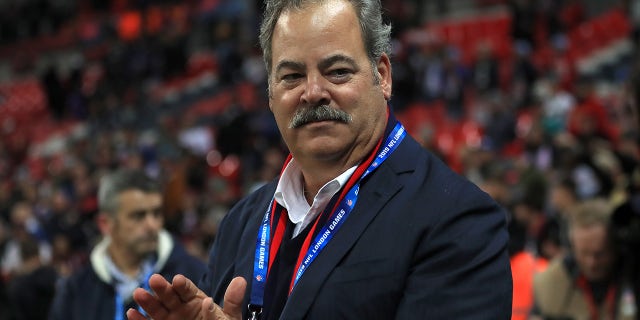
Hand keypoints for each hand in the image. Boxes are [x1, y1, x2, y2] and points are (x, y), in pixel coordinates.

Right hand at [127, 274, 246, 319]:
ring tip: (138, 293)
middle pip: (170, 296)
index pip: (188, 290)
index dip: (183, 285)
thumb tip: (241, 280)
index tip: (179, 279)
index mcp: (197, 300)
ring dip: (147, 301)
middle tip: (155, 279)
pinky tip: (131, 313)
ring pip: (157, 309)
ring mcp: (170, 319)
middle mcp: (181, 307)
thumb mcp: (229, 317)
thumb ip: (232, 301)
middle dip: (162, 288)